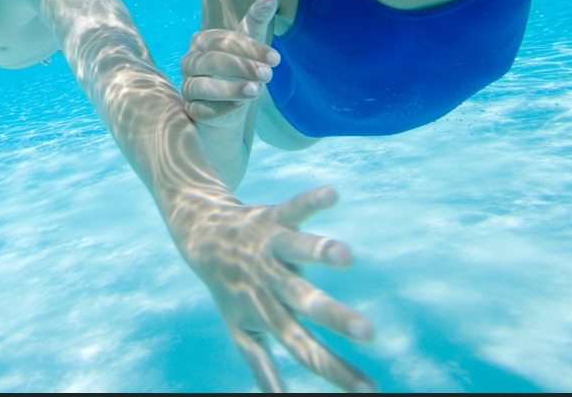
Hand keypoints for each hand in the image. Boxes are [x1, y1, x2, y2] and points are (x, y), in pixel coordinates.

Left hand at [174, 185, 374, 391]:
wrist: (201, 238)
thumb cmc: (231, 289)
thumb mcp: (243, 330)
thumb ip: (263, 366)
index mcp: (269, 314)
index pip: (305, 349)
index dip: (336, 371)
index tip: (371, 389)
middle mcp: (270, 282)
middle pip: (304, 302)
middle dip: (335, 317)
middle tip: (368, 331)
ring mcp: (270, 249)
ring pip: (297, 252)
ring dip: (320, 252)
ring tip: (345, 255)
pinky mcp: (273, 218)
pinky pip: (294, 207)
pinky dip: (312, 200)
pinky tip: (333, 194)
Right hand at [182, 0, 279, 124]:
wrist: (229, 104)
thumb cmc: (239, 67)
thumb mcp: (250, 42)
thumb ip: (257, 19)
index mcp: (202, 41)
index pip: (223, 40)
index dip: (250, 48)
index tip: (276, 59)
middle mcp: (189, 62)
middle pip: (212, 61)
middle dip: (242, 67)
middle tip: (269, 75)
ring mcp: (187, 87)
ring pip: (203, 87)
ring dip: (231, 88)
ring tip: (256, 91)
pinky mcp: (190, 110)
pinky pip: (201, 110)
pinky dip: (220, 108)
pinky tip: (240, 106)